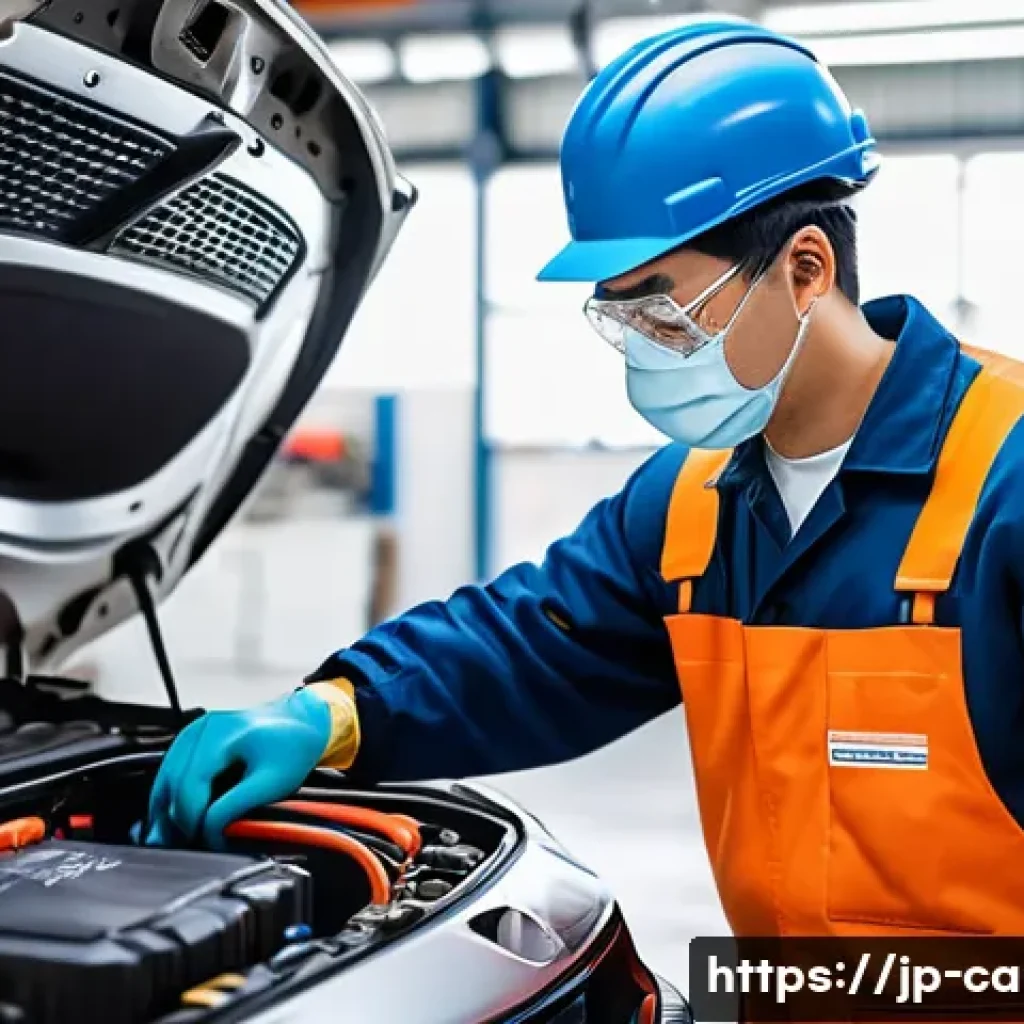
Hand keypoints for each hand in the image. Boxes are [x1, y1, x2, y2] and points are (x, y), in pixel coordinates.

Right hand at [143, 688, 332, 849]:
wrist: (301, 723)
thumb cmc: (292, 747)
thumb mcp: (272, 782)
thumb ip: (236, 808)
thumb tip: (208, 832)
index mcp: (224, 733)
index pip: (192, 784)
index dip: (192, 819)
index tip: (204, 842)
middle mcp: (205, 727)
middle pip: (173, 781)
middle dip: (175, 819)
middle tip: (182, 847)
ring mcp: (196, 729)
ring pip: (166, 775)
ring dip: (165, 810)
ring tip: (171, 839)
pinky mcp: (194, 736)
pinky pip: (171, 769)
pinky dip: (168, 795)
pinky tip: (170, 817)